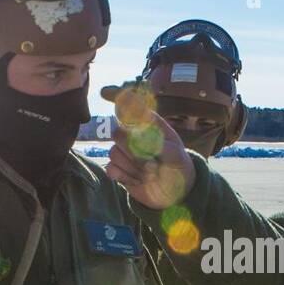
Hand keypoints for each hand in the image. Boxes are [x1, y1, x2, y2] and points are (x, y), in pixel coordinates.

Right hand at [101, 83, 196, 208]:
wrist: (176, 191)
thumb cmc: (179, 167)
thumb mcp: (177, 156)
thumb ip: (160, 145)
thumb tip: (137, 139)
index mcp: (150, 124)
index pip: (130, 106)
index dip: (116, 97)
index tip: (105, 92)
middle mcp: (134, 135)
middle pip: (117, 133)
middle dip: (132, 150)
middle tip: (152, 162)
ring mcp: (125, 152)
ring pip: (113, 153)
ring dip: (133, 167)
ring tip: (150, 173)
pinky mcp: (119, 169)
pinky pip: (111, 168)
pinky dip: (126, 177)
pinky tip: (139, 180)